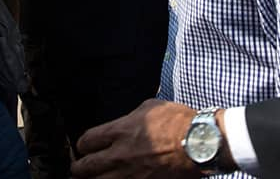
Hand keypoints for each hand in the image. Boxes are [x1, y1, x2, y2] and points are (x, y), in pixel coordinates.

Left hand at [71, 99, 202, 177]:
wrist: (200, 143)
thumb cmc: (178, 122)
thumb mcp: (149, 107)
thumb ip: (130, 118)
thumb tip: (122, 123)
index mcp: (119, 131)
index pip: (86, 141)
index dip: (83, 145)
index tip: (87, 147)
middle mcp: (119, 156)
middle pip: (84, 168)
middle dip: (80, 168)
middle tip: (81, 168)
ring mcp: (129, 175)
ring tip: (96, 178)